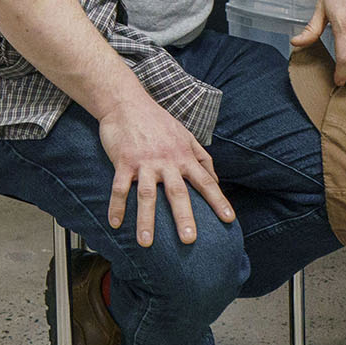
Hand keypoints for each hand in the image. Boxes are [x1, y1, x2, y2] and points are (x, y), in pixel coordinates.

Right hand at [98, 93, 234, 246]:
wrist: (126, 101)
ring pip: (146, 194)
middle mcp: (166, 160)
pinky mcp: (123, 161)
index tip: (229, 220)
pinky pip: (119, 187)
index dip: (218, 200)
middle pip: (177, 192)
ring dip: (146, 220)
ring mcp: (144, 162)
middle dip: (184, 217)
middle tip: (190, 240)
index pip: (205, 181)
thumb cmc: (157, 120)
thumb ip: (201, 157)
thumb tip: (216, 180)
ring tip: (146, 242)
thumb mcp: (185, 134)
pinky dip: (117, 206)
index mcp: (183, 155)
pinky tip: (115, 224)